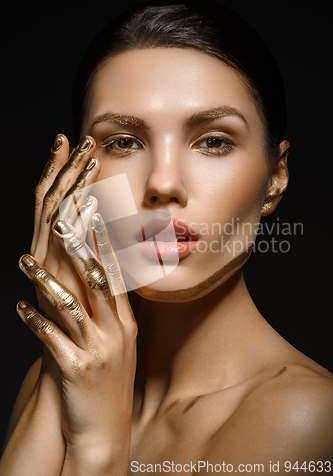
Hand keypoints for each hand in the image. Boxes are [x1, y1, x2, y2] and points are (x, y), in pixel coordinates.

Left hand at [18, 214, 136, 461]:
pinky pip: (52, 339)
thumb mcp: (118, 343)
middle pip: (98, 281)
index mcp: (124, 322)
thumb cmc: (108, 380)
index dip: (104, 243)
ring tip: (25, 262)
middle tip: (62, 223)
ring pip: (71, 305)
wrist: (106, 429)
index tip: (94, 214)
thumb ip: (110, 311)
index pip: (115, 274)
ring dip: (44, 280)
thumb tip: (97, 279)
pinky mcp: (77, 369)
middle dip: (79, 248)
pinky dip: (34, 321)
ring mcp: (98, 349)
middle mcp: (116, 331)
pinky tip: (19, 309)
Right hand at [30, 133, 98, 330]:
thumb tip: (105, 221)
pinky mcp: (53, 286)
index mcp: (53, 250)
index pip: (55, 199)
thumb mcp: (88, 282)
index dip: (63, 170)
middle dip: (67, 169)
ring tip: (88, 161)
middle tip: (82, 140)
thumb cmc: (83, 324)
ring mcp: (48, 270)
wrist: (71, 366)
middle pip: (53, 201)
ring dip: (72, 187)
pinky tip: (90, 206)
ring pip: (56, 218)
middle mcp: (45, 255)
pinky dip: (75, 226)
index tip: (76, 142)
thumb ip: (92, 254)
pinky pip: (64, 252)